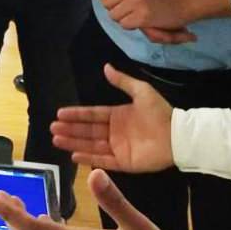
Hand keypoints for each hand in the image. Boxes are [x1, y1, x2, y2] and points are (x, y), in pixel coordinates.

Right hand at [51, 63, 173, 171]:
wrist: (178, 136)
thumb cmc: (160, 113)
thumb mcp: (141, 91)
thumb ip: (122, 81)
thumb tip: (106, 67)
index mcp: (117, 115)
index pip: (92, 115)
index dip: (76, 114)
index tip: (60, 113)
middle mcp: (114, 132)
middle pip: (87, 130)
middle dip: (70, 129)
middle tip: (52, 128)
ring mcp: (118, 147)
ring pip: (90, 145)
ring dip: (73, 142)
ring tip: (56, 140)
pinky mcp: (124, 162)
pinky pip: (103, 160)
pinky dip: (88, 158)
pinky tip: (74, 155)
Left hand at [98, 0, 196, 44]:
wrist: (183, 2)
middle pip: (107, 4)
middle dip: (116, 8)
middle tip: (131, 7)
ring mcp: (137, 1)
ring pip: (114, 15)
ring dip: (123, 17)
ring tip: (135, 12)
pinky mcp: (143, 16)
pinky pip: (124, 24)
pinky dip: (131, 24)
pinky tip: (141, 19)